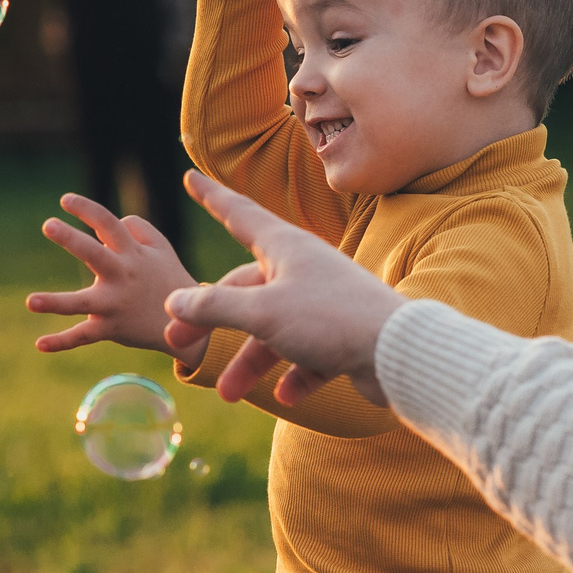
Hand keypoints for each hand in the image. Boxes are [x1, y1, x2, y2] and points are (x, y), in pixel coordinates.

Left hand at [27, 193, 208, 368]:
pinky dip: (61, 342)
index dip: (87, 209)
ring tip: (29, 302)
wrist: (190, 326)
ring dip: (55, 303)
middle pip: (94, 254)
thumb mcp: (162, 248)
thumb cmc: (169, 279)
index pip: (109, 224)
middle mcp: (122, 276)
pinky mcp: (111, 329)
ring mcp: (115, 304)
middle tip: (49, 225)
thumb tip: (110, 223)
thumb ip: (138, 228)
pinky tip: (39, 344)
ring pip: (82, 303)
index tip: (64, 200)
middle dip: (71, 240)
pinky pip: (83, 336)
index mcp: (133, 253)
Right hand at [162, 171, 405, 404]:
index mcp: (286, 247)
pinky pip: (309, 355)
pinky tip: (285, 396)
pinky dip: (294, 375)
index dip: (212, 197)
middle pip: (245, 289)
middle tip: (177, 345)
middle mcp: (304, 270)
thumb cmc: (329, 320)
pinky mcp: (343, 336)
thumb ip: (214, 306)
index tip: (192, 176)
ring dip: (249, 362)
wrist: (397, 353)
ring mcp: (324, 303)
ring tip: (228, 393)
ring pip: (273, 330)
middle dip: (211, 320)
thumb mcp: (260, 312)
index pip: (239, 214)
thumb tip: (175, 303)